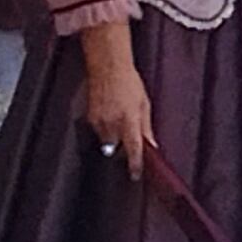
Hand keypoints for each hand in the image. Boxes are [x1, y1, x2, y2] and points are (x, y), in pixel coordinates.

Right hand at [82, 56, 155, 176]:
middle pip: (117, 150)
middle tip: (128, 136)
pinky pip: (98, 132)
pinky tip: (109, 114)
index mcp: (129, 120)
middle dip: (122, 149)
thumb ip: (146, 127)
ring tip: (118, 118)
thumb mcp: (144, 104)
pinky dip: (105, 129)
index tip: (136, 175)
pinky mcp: (89, 118)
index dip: (135, 165)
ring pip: (107, 142)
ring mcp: (99, 121)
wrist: (108, 67)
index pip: (133, 150)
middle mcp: (113, 123)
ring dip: (113, 138)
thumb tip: (152, 146)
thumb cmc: (130, 82)